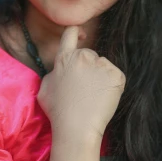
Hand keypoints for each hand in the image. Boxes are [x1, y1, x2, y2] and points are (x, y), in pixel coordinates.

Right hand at [37, 26, 125, 141]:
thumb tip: (59, 70)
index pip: (70, 33)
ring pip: (103, 66)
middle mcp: (83, 57)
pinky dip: (112, 86)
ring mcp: (101, 65)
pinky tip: (103, 98)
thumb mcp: (45, 89)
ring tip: (93, 97)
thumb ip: (53, 73)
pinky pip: (115, 76)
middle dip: (88, 67)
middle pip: (89, 54)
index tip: (81, 35)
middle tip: (85, 89)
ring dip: (100, 77)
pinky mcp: (116, 75)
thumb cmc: (59, 112)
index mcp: (64, 59)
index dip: (76, 32)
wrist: (77, 128)